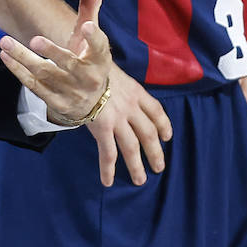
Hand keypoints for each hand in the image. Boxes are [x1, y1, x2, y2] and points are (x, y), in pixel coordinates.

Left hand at [0, 0, 112, 125]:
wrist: (92, 102)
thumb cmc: (89, 59)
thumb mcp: (91, 35)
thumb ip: (91, 6)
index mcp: (100, 58)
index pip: (99, 47)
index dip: (93, 37)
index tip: (86, 27)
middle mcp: (88, 78)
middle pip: (68, 65)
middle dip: (52, 52)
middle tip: (35, 40)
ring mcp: (71, 93)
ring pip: (45, 75)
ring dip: (24, 59)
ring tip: (6, 42)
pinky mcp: (56, 102)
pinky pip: (34, 86)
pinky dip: (18, 71)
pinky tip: (6, 56)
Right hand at [88, 62, 172, 186]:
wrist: (80, 66)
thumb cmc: (91, 64)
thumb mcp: (112, 70)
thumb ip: (117, 83)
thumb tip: (112, 87)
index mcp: (135, 91)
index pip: (156, 110)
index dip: (164, 124)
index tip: (167, 136)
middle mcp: (131, 107)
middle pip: (149, 133)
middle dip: (155, 152)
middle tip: (159, 167)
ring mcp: (118, 119)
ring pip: (132, 147)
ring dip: (137, 166)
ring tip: (140, 180)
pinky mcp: (103, 128)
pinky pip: (108, 153)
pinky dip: (108, 169)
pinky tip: (108, 181)